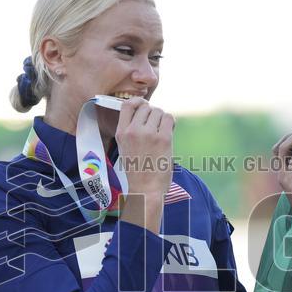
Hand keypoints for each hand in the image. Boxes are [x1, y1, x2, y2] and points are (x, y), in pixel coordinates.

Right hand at [115, 97, 173, 232]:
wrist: (146, 189)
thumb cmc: (138, 171)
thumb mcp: (125, 148)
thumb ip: (131, 130)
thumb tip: (146, 111)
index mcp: (121, 133)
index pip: (127, 104)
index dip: (138, 102)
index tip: (144, 106)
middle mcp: (133, 131)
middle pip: (146, 106)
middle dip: (153, 112)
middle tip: (156, 125)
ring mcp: (149, 134)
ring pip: (159, 111)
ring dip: (162, 118)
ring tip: (162, 131)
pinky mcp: (164, 139)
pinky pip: (169, 118)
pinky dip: (171, 123)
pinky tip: (169, 132)